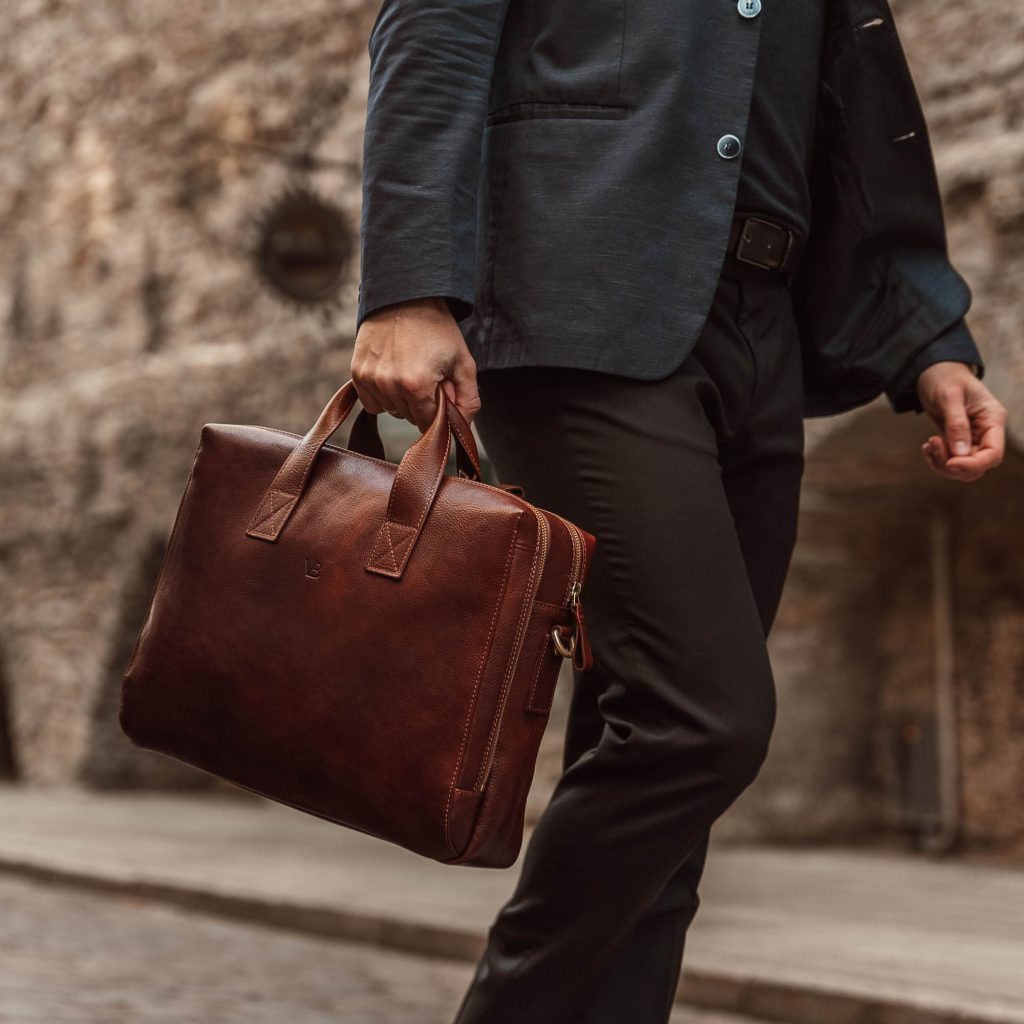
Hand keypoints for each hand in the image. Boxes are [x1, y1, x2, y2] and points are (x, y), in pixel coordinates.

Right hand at [351, 297, 481, 432]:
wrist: (405, 297)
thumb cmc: (438, 330)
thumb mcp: (463, 363)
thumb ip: (469, 400)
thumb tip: (461, 428)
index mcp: (417, 386)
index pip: (429, 423)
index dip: (439, 409)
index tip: (441, 388)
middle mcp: (389, 385)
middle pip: (409, 418)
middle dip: (422, 403)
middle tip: (427, 374)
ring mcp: (370, 380)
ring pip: (391, 411)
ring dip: (402, 400)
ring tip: (409, 370)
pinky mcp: (357, 374)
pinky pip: (372, 404)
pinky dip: (383, 395)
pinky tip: (393, 374)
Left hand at [916, 361, 1005, 480]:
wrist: (933, 371)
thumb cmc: (945, 377)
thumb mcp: (949, 397)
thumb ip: (956, 424)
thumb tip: (960, 453)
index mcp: (992, 420)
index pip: (993, 454)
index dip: (973, 464)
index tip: (950, 462)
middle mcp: (985, 432)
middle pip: (978, 466)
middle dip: (953, 464)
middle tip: (932, 445)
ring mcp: (971, 438)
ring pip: (963, 468)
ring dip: (942, 463)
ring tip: (928, 444)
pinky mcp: (956, 441)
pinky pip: (951, 461)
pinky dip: (937, 459)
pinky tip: (927, 446)